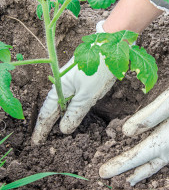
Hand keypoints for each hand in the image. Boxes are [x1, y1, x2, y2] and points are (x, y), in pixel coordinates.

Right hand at [32, 21, 115, 144]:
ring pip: (62, 103)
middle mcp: (62, 84)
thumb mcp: (87, 95)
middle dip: (47, 123)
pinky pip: (71, 97)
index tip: (36, 142)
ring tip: (53, 130)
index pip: (47, 113)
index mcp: (60, 88)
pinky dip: (69, 108)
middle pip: (53, 108)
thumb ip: (75, 112)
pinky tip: (70, 112)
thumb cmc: (98, 70)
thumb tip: (64, 129)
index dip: (42, 128)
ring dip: (58, 116)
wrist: (110, 47)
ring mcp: (72, 81)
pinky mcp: (81, 79)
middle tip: (41, 139)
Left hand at [99, 69, 168, 185]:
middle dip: (125, 171)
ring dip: (139, 173)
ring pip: (154, 166)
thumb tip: (127, 132)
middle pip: (144, 165)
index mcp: (165, 138)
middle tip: (106, 176)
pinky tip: (147, 167)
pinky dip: (151, 167)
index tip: (104, 172)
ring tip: (127, 180)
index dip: (120, 164)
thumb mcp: (168, 101)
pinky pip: (162, 161)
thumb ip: (147, 118)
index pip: (137, 155)